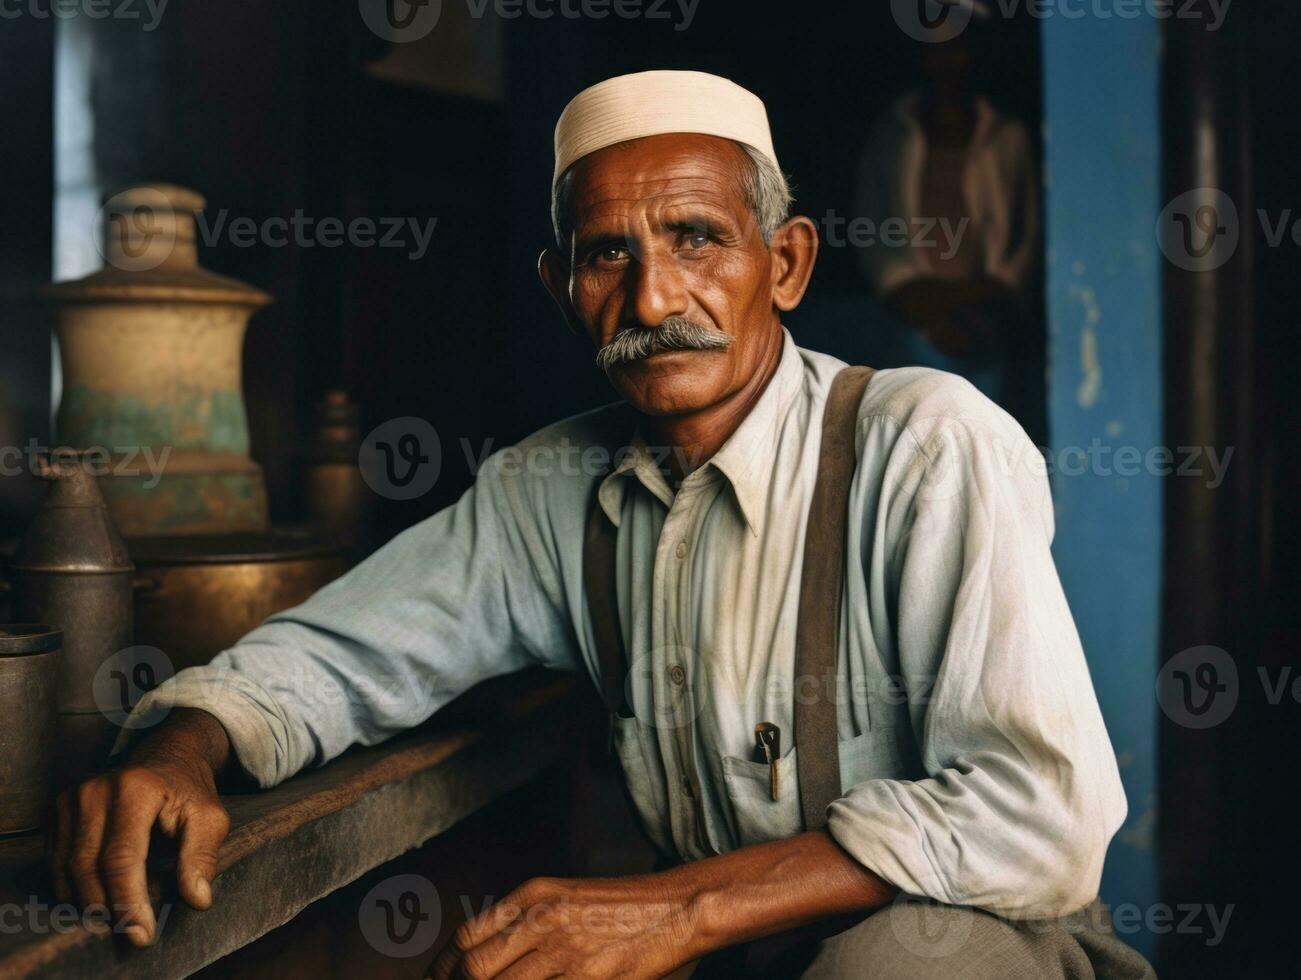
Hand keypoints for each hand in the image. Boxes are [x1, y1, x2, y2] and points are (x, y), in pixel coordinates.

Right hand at [48, 708, 232, 946]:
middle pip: (88, 867)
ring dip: (87, 902)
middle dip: (108, 908)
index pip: (122, 858)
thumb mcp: (210, 817)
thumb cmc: (189, 790)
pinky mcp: (60, 808)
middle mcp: (96, 790)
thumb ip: (202, 856)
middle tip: (131, 932)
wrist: (167, 755)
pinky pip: (55, 859)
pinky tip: (96, 898)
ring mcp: (72, 798)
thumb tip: (197, 899)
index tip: (142, 934)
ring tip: (115, 918)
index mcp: (135, 789)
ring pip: (67, 868)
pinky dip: (72, 886)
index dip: (128, 902)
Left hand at [430, 875, 700, 978]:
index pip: (467, 938)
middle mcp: (542, 920)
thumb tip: (482, 957)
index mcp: (533, 895)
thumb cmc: (621, 907)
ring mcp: (565, 954)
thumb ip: (525, 922)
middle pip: (474, 970)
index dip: (445, 970)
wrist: (676, 907)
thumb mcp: (565, 897)